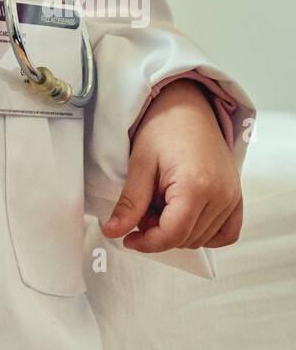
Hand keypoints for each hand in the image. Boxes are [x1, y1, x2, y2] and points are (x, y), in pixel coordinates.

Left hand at [101, 79, 242, 253]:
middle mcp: (221, 195)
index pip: (173, 235)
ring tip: (161, 203)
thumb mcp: (140, 163)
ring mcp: (232, 197)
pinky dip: (206, 234)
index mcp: (196, 186)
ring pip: (203, 239)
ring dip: (178, 232)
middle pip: (186, 239)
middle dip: (159, 232)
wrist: (186, 106)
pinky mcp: (237, 197)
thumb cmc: (163, 128)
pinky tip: (185, 216)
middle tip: (143, 208)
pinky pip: (227, 233)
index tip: (128, 238)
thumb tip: (113, 231)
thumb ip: (130, 202)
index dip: (147, 242)